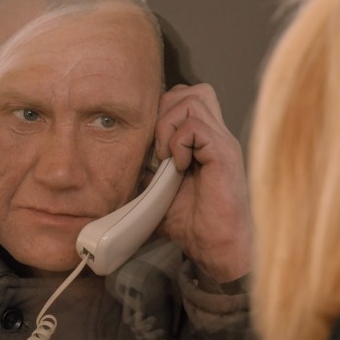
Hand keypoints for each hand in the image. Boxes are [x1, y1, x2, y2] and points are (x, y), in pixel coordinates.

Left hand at [152, 84, 251, 282]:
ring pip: (192, 99)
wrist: (217, 248)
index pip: (182, 99)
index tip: (150, 148)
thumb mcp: (156, 193)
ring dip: (168, 125)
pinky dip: (179, 142)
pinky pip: (196, 126)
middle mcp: (215, 135)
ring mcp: (221, 142)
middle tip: (156, 148)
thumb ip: (143, 173)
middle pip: (189, 91)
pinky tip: (176, 167)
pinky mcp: (224, 154)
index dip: (160, 114)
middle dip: (163, 112)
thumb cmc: (193, 224)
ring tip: (164, 156)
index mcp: (201, 140)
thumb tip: (115, 166)